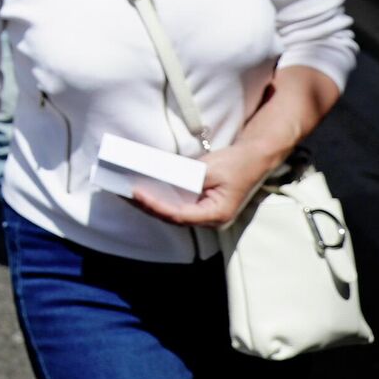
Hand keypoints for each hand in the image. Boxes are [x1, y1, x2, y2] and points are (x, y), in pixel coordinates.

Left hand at [133, 144, 274, 228]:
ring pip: (172, 213)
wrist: (255, 159)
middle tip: (123, 193)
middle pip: (172, 217)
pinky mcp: (200, 206)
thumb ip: (187, 177)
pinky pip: (176, 205)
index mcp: (217, 214)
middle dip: (147, 206)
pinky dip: (160, 199)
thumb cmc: (237, 164)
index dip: (155, 206)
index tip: (137, 193)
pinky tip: (144, 190)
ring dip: (150, 204)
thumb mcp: (211, 169)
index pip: (179, 215)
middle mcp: (210, 219)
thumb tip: (158, 177)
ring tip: (127, 192)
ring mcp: (205, 214)